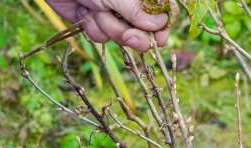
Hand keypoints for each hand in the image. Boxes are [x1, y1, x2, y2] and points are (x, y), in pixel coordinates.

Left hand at [45, 0, 177, 50]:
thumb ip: (137, 11)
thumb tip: (161, 24)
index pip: (165, 11)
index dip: (164, 28)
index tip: (159, 40)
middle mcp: (131, 5)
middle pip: (146, 31)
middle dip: (134, 36)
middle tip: (127, 35)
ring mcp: (114, 14)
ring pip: (122, 37)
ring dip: (107, 28)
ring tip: (95, 10)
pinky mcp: (97, 23)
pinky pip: (102, 37)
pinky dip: (93, 28)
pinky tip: (84, 14)